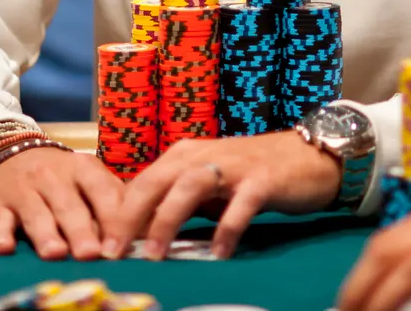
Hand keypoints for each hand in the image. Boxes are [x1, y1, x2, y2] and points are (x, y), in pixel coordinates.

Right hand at [0, 146, 124, 260]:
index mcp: (82, 168)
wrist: (6, 151)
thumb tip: (140, 232)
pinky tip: (4, 248)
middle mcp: (53, 177)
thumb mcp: (86, 176)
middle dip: (81, 230)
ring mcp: (23, 190)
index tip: (121, 245)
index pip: (102, 191)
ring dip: (46, 234)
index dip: (113, 218)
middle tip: (91, 254)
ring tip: (56, 254)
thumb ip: (110, 199)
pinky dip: (0, 235)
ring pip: (35, 214)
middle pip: (69, 206)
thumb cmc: (58, 175)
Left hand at [107, 131, 341, 260]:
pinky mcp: (262, 179)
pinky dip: (226, 229)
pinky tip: (218, 254)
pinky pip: (240, 205)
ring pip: (189, 188)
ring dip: (167, 220)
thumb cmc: (253, 172)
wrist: (309, 154)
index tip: (101, 246)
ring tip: (155, 255)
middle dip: (130, 217)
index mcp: (184, 155)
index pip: (141, 183)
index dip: (118, 214)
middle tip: (114, 252)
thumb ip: (180, 203)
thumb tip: (143, 236)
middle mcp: (202, 155)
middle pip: (156, 182)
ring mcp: (233, 166)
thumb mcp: (209, 183)